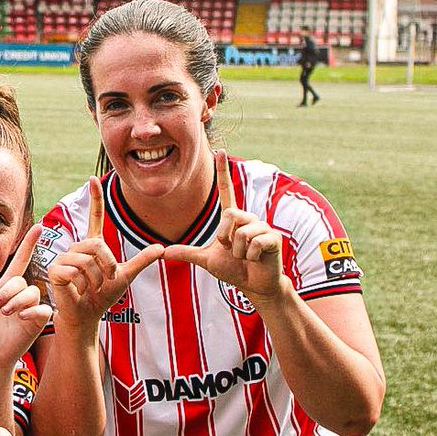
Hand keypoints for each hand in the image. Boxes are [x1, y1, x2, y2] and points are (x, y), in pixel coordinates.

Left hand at [0, 225, 50, 368]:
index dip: (28, 244)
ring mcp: (30, 307)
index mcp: (5, 287)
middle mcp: (20, 294)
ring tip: (4, 314)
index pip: (20, 261)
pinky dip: (31, 312)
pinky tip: (20, 319)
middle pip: (20, 281)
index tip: (38, 226)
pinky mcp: (38, 320)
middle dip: (6, 293)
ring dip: (16, 302)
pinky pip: (42, 309)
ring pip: (31, 293)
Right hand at [44, 178, 162, 328]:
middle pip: (97, 245)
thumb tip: (162, 248)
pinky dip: (83, 284)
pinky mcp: (56, 269)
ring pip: (88, 260)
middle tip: (104, 281)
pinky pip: (76, 270)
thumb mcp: (126, 276)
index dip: (95, 199)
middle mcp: (77, 248)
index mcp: (93, 246)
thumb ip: (141, 261)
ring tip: (90, 287)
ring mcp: (64, 257)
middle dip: (107, 266)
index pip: (95, 217)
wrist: (87, 315)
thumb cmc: (103, 296)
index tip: (93, 179)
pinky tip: (79, 290)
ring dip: (96, 279)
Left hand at [163, 151, 284, 301]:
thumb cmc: (233, 269)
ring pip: (242, 233)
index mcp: (232, 219)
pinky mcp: (274, 238)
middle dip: (225, 237)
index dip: (223, 171)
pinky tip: (256, 259)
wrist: (253, 285)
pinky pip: (255, 243)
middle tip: (231, 249)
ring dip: (238, 251)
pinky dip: (250, 256)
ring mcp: (262, 227)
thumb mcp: (206, 260)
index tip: (219, 151)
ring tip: (245, 256)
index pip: (226, 191)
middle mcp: (248, 218)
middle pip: (230, 215)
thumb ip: (186, 253)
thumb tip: (162, 252)